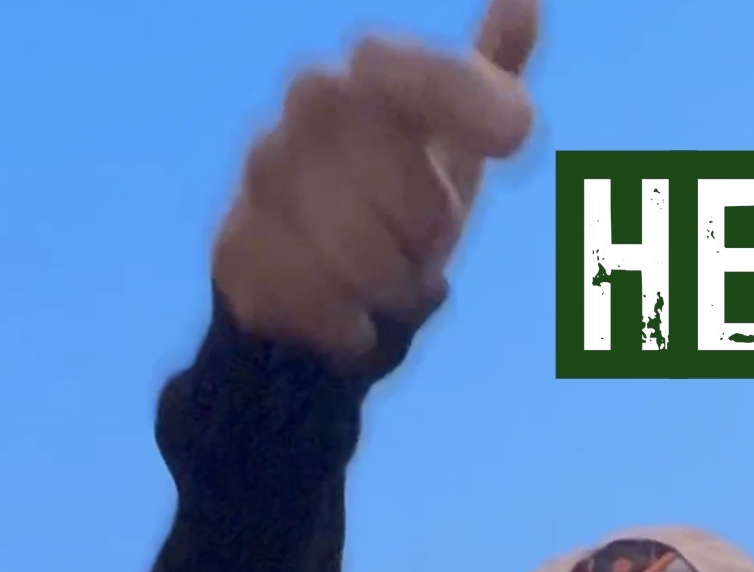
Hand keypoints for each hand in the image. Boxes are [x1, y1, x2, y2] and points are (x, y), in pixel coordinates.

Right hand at [213, 0, 538, 358]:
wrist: (311, 290)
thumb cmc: (396, 210)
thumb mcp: (450, 151)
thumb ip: (484, 79)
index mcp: (367, 78)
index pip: (401, 67)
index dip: (460, 94)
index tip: (519, 130)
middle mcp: (308, 109)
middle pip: (397, 180)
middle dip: (423, 231)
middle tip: (413, 242)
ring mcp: (263, 175)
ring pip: (357, 251)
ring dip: (388, 285)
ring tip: (379, 280)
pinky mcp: (235, 248)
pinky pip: (315, 298)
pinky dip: (346, 322)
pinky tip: (345, 314)